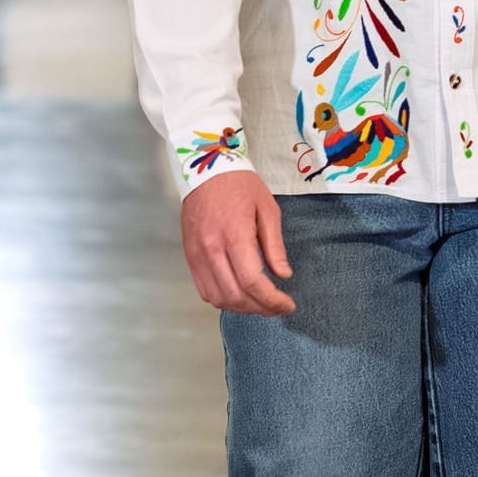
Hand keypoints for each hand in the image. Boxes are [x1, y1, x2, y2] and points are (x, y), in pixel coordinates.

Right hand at [181, 170, 295, 315]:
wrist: (205, 168)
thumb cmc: (240, 184)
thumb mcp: (268, 209)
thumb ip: (275, 246)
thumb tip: (283, 275)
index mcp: (234, 235)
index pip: (252, 282)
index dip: (272, 301)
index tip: (287, 305)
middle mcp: (212, 249)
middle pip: (235, 296)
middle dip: (260, 308)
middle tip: (277, 306)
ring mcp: (197, 255)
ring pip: (218, 298)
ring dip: (241, 307)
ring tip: (259, 302)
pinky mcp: (189, 256)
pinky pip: (204, 289)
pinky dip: (222, 299)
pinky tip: (238, 294)